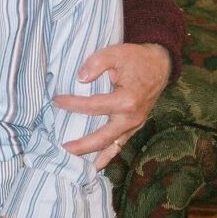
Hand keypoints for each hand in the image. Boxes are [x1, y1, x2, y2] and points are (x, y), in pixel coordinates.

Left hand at [54, 42, 170, 167]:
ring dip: (95, 155)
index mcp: (126, 100)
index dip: (72, 104)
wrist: (160, 65)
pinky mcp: (135, 126)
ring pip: (113, 145)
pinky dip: (108, 154)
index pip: (93, 106)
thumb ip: (96, 63)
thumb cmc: (136, 58)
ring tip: (77, 164)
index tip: (56, 100)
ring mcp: (135, 124)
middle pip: (103, 137)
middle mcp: (132, 118)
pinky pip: (120, 144)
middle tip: (64, 148)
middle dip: (83, 145)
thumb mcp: (116, 53)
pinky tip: (96, 163)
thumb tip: (80, 78)